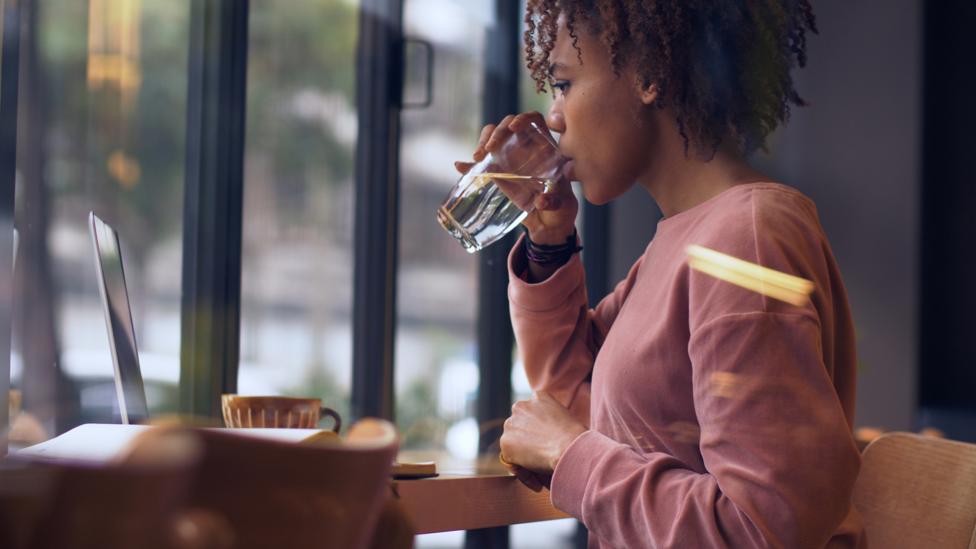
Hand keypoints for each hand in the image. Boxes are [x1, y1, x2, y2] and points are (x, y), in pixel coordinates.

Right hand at [454, 112, 577, 244]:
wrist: (547, 223)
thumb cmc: (559, 207)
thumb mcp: (561, 204)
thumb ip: (553, 201)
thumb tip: (541, 201)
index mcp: (544, 148)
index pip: (534, 120)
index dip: (523, 118)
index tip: (513, 127)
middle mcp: (526, 149)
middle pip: (508, 126)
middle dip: (497, 132)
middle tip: (489, 149)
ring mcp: (510, 159)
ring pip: (493, 138)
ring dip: (483, 142)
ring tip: (478, 157)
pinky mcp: (497, 173)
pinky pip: (482, 163)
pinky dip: (469, 164)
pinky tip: (461, 166)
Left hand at [500, 392, 586, 475]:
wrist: (570, 447)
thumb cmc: (578, 439)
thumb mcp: (566, 420)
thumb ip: (551, 423)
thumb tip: (546, 439)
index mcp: (539, 396)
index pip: (533, 415)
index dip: (540, 432)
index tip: (549, 446)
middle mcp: (521, 406)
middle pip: (521, 429)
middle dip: (529, 444)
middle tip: (544, 461)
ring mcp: (511, 424)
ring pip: (515, 445)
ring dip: (525, 460)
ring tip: (542, 476)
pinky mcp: (506, 443)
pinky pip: (512, 462)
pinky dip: (524, 474)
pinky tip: (538, 483)